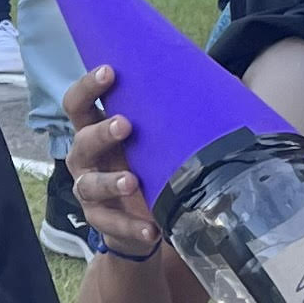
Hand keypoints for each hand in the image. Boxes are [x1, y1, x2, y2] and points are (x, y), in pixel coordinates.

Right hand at [61, 65, 160, 254]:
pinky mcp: (99, 219)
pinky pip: (110, 224)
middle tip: (125, 125)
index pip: (79, 104)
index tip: (109, 72)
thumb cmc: (148, 165)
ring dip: (110, 181)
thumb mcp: (155, 140)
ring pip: (90, 184)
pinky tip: (151, 230)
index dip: (89, 87)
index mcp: (94, 129)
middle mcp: (84, 157)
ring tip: (132, 181)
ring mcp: (88, 189)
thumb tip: (224, 82)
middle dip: (102, 132)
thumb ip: (171, 114)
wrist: (143, 220)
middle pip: (81, 139)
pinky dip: (131, 227)